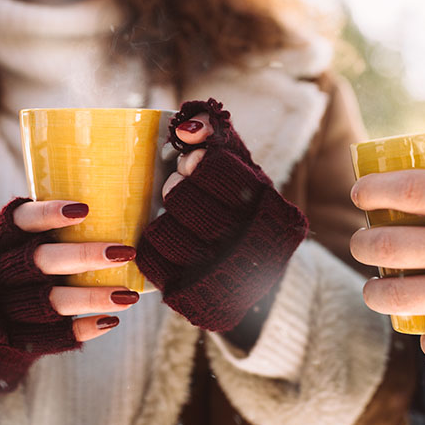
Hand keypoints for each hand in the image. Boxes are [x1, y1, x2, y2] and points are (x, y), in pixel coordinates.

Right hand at [12, 200, 138, 341]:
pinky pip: (51, 335)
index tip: (84, 210)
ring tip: (129, 295)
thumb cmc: (12, 264)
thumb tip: (114, 192)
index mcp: (2, 240)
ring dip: (93, 297)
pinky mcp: (15, 336)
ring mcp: (7, 305)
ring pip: (52, 301)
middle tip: (125, 252)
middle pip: (42, 261)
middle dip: (85, 256)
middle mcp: (1, 271)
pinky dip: (81, 328)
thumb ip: (47, 224)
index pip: (21, 221)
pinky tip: (110, 320)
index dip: (49, 215)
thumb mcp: (14, 241)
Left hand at [136, 98, 306, 331]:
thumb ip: (219, 136)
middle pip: (187, 203)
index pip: (223, 173)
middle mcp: (253, 247)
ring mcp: (224, 278)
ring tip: (172, 215)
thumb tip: (187, 126)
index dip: (199, 162)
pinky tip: (165, 240)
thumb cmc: (243, 208)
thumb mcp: (243, 169)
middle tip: (175, 186)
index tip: (188, 158)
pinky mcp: (196, 299)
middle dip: (176, 190)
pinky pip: (152, 263)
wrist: (252, 272)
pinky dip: (151, 246)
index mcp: (274, 213)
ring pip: (165, 233)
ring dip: (162, 218)